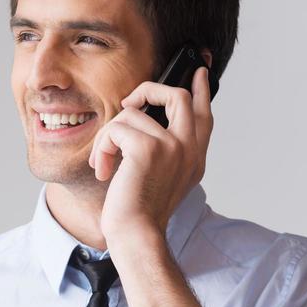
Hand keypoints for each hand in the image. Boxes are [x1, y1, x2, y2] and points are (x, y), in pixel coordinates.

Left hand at [89, 64, 212, 243]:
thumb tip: (142, 120)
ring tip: (105, 162)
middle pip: (177, 96)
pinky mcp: (148, 149)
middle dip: (148, 90)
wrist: (137, 235)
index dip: (201, 90)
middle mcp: (189, 150)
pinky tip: (102, 169)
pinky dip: (102, 147)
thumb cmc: (141, 214)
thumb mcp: (161, 180)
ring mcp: (172, 147)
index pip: (204, 115)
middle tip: (129, 102)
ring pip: (134, 112)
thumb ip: (164, 152)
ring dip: (110, 135)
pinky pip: (117, 127)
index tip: (199, 71)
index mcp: (195, 159)